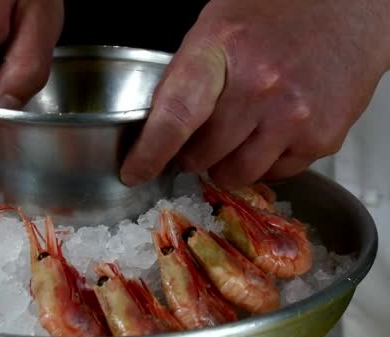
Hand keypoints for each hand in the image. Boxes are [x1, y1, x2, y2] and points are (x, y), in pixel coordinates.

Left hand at [120, 0, 389, 189]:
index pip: (175, 115)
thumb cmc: (276, 14)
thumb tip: (156, 130)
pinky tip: (269, 133)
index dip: (150, 152)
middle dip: (192, 154)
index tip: (134, 173)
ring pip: (235, 174)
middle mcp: (259, 86)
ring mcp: (293, 116)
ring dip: (225, 165)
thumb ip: (185, 77)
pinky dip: (263, 162)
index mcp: (221, 50)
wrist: (349, 10)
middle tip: (199, 140)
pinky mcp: (321, 138)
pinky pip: (274, 174)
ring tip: (235, 138)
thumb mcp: (215, 29)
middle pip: (202, 154)